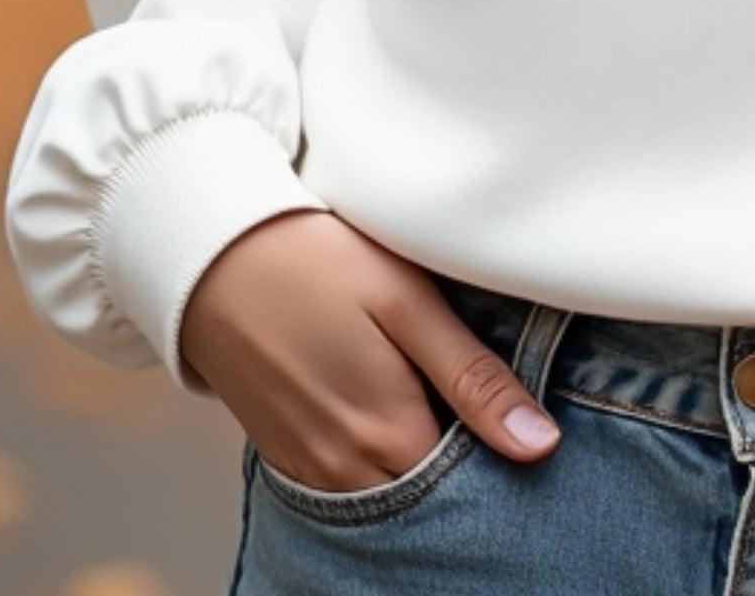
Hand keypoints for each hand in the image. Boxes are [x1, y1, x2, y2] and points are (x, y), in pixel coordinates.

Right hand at [178, 209, 560, 491]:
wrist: (214, 256)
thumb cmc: (321, 264)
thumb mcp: (408, 305)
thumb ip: (473, 379)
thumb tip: (540, 447)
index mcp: (386, 436)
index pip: (468, 488)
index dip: (502, 462)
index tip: (523, 429)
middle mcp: (343, 473)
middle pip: (426, 498)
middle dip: (463, 471)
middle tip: (486, 412)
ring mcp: (306, 470)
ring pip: (386, 493)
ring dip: (420, 464)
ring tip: (443, 404)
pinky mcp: (283, 454)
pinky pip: (346, 483)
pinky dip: (377, 461)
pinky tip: (393, 409)